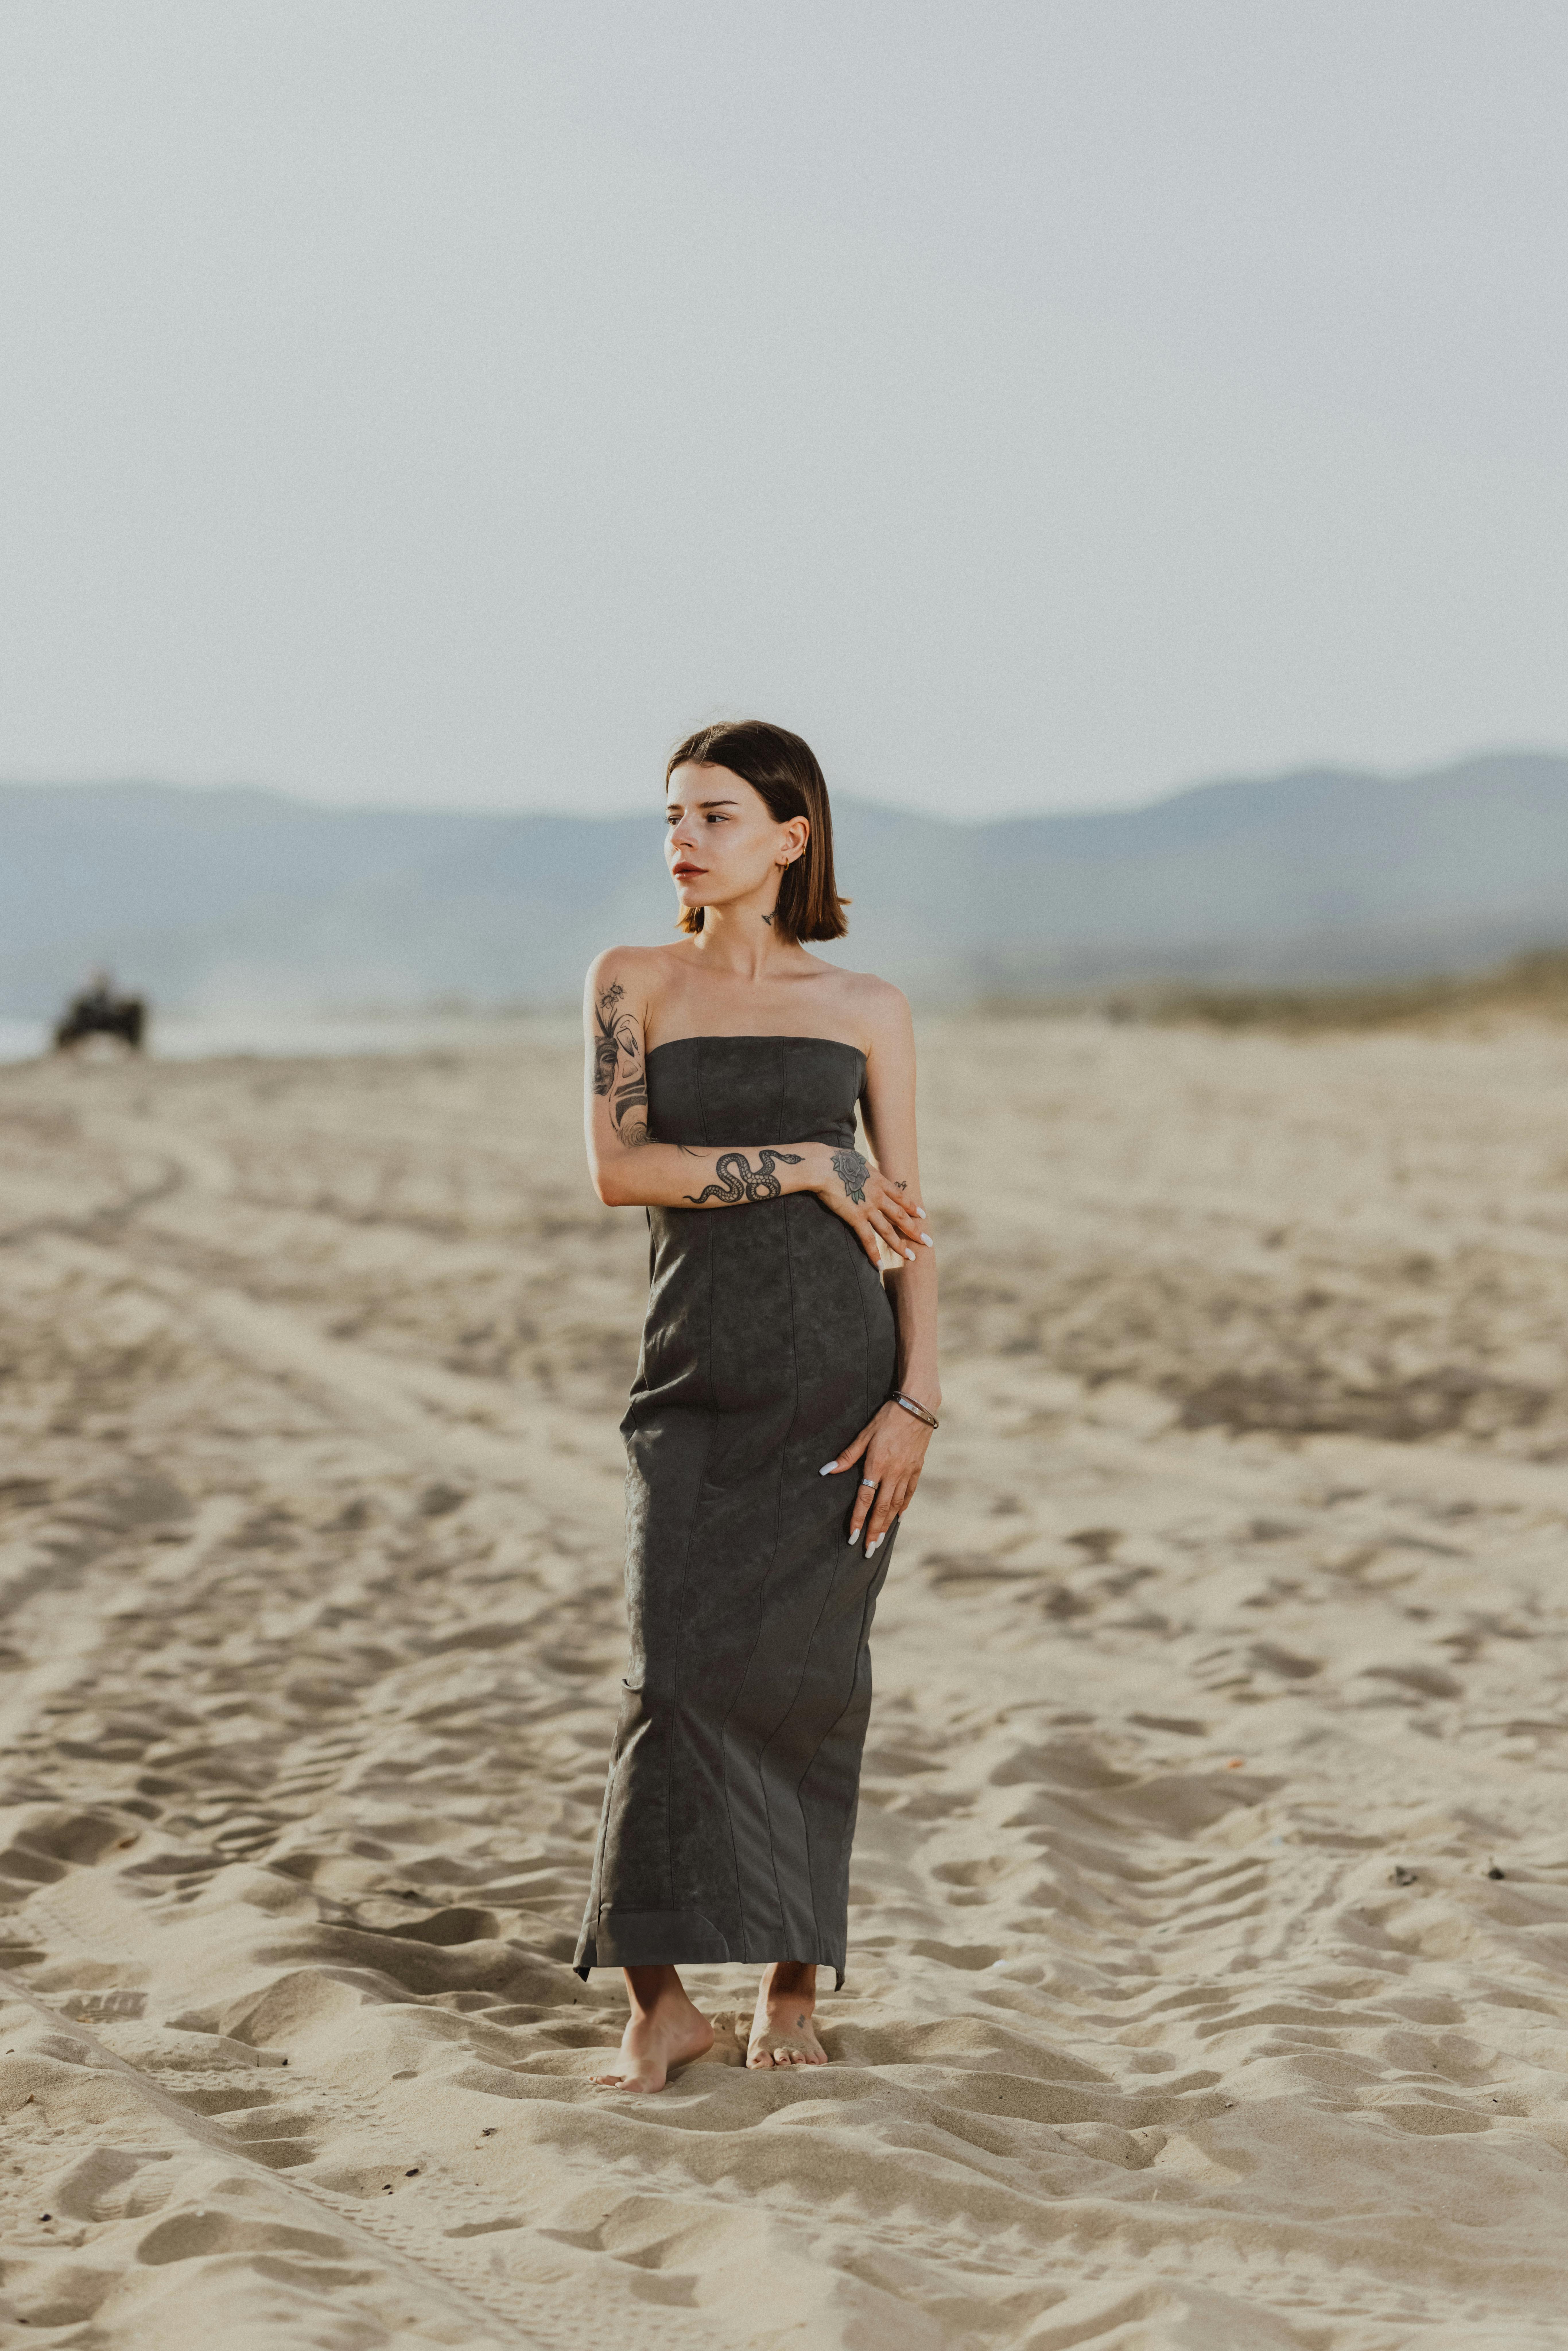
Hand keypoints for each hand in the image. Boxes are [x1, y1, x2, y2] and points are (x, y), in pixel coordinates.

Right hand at [812, 1144, 932, 1269]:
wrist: (823, 1165)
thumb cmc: (834, 1159)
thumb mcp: (855, 1161)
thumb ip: (861, 1170)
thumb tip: (859, 1168)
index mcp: (879, 1181)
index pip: (901, 1197)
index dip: (912, 1207)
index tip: (922, 1215)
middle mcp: (878, 1196)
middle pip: (900, 1216)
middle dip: (915, 1230)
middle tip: (927, 1241)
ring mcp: (868, 1207)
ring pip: (888, 1230)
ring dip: (900, 1245)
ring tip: (911, 1257)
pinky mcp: (855, 1217)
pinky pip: (867, 1239)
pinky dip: (873, 1253)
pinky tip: (879, 1265)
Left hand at [820, 1400, 932, 1552]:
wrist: (917, 1407)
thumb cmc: (886, 1418)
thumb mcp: (864, 1434)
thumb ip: (847, 1456)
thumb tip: (827, 1470)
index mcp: (877, 1465)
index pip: (865, 1499)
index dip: (858, 1519)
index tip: (852, 1536)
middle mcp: (893, 1473)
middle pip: (882, 1509)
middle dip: (874, 1531)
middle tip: (868, 1550)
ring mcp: (907, 1473)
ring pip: (896, 1505)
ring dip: (887, 1525)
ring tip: (880, 1541)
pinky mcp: (917, 1469)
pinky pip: (909, 1494)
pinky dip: (903, 1508)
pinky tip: (898, 1518)